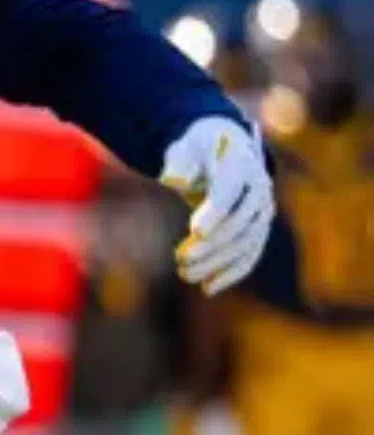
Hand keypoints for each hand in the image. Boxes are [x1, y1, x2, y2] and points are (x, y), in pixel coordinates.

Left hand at [159, 116, 273, 294]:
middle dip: (211, 245)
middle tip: (180, 260)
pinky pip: (250, 253)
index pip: (229, 192)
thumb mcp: (183, 147)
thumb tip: (173, 181)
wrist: (224, 146)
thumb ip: (178, 162)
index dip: (214, 213)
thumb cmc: (196, 148)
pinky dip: (232, 272)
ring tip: (185, 275)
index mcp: (239, 163)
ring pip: (246, 242)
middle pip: (239, 222)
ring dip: (217, 263)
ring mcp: (263, 209)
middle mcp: (259, 187)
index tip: (194, 232)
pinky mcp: (259, 228)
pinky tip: (208, 287)